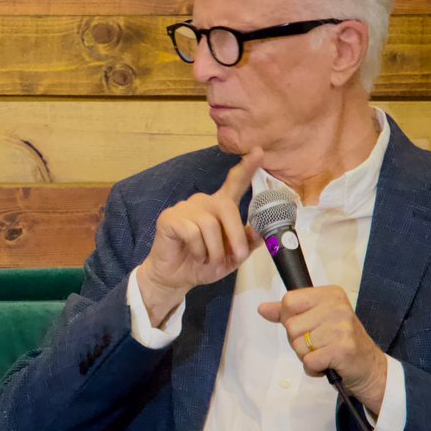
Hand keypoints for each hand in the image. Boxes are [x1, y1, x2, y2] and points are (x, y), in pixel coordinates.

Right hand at [137, 148, 264, 325]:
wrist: (175, 278)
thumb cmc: (201, 265)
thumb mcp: (231, 258)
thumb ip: (247, 243)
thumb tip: (261, 231)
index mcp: (219, 208)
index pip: (234, 184)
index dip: (246, 168)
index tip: (258, 152)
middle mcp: (203, 203)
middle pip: (226, 207)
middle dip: (235, 235)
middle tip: (237, 257)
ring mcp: (184, 208)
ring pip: (209, 224)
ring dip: (214, 249)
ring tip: (208, 259)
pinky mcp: (170, 218)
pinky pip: (191, 231)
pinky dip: (197, 249)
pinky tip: (193, 254)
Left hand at [257, 286, 387, 412]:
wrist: (369, 367)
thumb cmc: (339, 342)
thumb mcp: (315, 320)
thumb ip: (287, 313)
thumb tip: (262, 308)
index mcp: (330, 294)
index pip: (289, 301)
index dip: (291, 319)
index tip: (309, 326)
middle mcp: (337, 307)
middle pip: (291, 325)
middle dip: (299, 341)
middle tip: (320, 343)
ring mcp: (341, 328)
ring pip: (298, 345)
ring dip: (307, 356)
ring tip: (325, 353)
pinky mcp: (342, 349)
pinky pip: (308, 361)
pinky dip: (314, 368)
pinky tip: (329, 364)